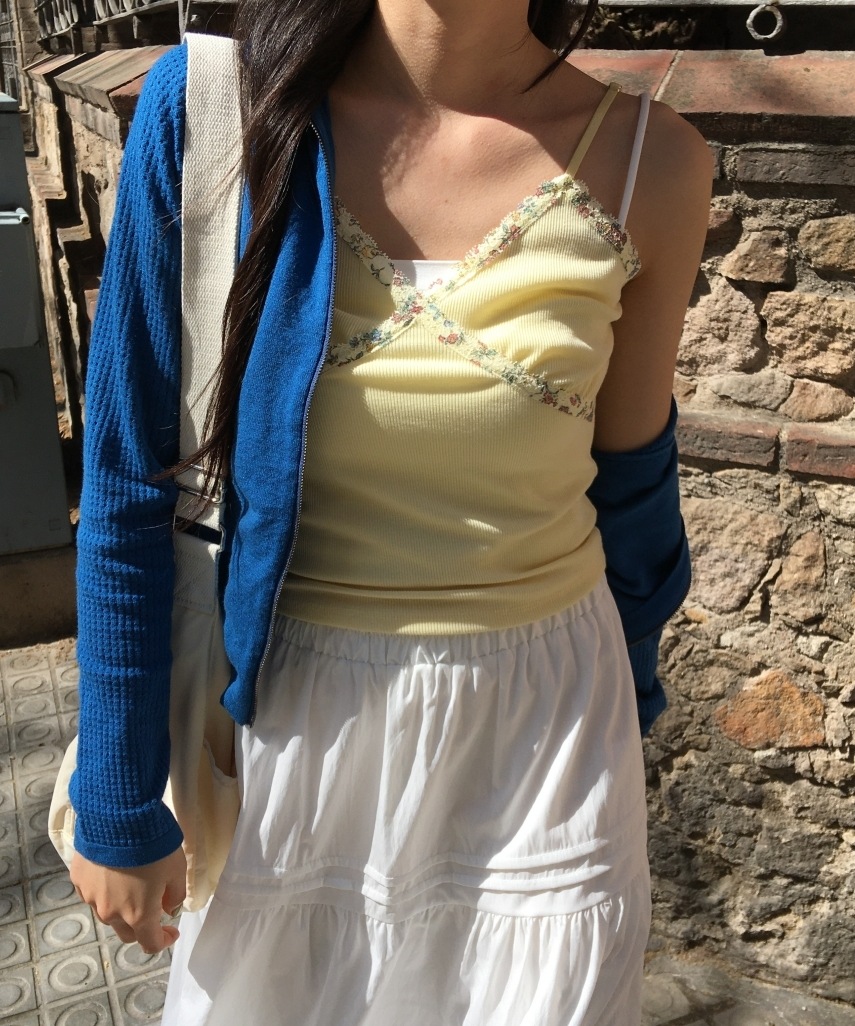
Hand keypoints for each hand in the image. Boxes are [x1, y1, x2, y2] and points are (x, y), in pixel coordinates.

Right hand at [70, 847, 186, 953]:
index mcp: (138, 915)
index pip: (150, 943)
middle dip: (141, 926)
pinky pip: (92, 893)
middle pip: (127, 932)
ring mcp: (90, 897)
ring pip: (108, 913)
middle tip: (152, 907)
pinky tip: (111, 872)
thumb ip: (175, 895)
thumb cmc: (154, 845)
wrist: (119, 818)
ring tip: (131, 884)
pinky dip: (104, 890)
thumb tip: (169, 909)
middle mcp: (111, 913)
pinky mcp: (78, 880)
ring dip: (121, 907)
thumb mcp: (177, 869)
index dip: (163, 940)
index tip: (172, 930)